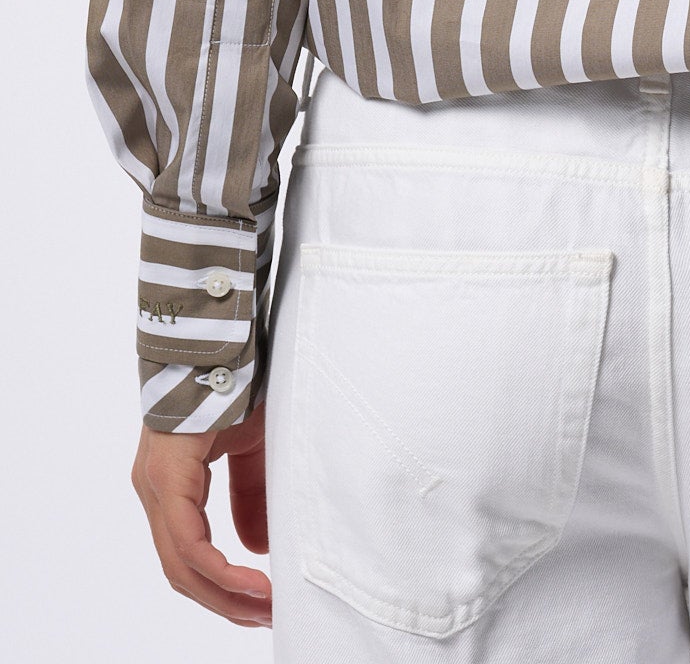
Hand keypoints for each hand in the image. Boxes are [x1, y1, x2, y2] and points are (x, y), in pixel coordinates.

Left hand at [131, 396, 271, 626]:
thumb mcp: (253, 447)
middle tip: (268, 618)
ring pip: (182, 564)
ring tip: (265, 609)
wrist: (224, 337)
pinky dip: (219, 570)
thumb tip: (257, 548)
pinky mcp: (165, 476)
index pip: (189, 554)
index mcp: (172, 483)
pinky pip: (187, 541)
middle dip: (226, 602)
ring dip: (225, 595)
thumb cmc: (238, 382)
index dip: (224, 588)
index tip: (264, 605)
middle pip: (182, 570)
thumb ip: (253, 494)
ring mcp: (155, 484)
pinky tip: (251, 582)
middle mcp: (155, 489)